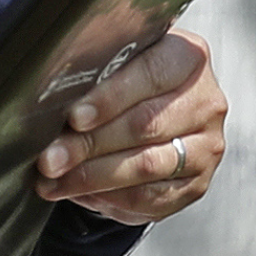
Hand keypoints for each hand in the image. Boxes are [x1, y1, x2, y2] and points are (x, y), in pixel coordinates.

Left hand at [35, 28, 224, 223]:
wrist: (152, 111)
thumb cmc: (123, 81)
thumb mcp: (115, 63)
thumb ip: (95, 70)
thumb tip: (49, 96)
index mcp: (188, 59)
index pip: (150, 75)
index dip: (110, 98)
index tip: (74, 117)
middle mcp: (205, 102)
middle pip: (144, 125)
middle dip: (88, 144)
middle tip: (49, 159)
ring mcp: (206, 146)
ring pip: (147, 165)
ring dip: (92, 176)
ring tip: (52, 180)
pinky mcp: (197, 183)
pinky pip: (151, 196)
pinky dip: (110, 197)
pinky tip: (78, 192)